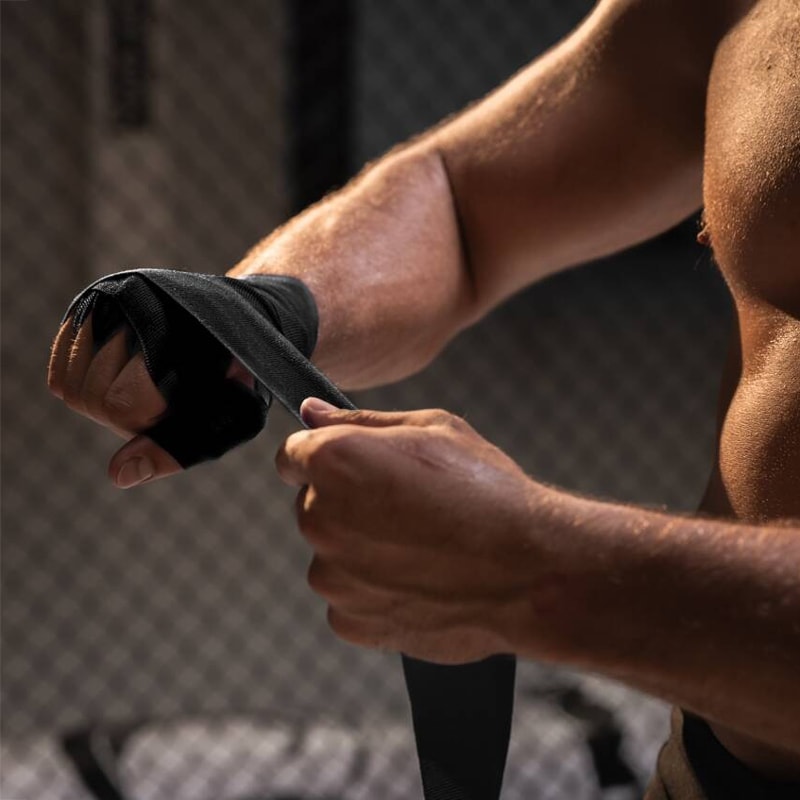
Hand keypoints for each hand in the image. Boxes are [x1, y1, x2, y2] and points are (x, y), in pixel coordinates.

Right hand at [47, 315, 252, 487]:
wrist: (239, 325)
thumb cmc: (241, 378)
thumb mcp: (230, 419)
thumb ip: (178, 448)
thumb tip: (118, 476)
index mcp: (178, 333)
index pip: (122, 404)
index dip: (147, 423)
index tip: (179, 408)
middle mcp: (137, 305)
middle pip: (92, 400)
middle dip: (127, 415)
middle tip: (167, 399)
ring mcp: (109, 300)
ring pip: (69, 387)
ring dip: (106, 402)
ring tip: (150, 386)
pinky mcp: (90, 305)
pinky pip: (60, 373)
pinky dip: (86, 388)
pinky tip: (123, 380)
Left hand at [276, 398, 544, 663]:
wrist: (530, 569)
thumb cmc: (487, 490)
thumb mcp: (432, 429)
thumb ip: (359, 420)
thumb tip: (312, 411)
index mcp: (334, 461)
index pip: (293, 454)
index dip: (325, 457)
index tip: (357, 469)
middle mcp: (320, 518)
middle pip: (313, 505)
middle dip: (347, 503)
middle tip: (406, 506)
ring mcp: (333, 575)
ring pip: (332, 554)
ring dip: (360, 550)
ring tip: (421, 546)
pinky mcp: (351, 620)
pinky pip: (349, 598)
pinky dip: (374, 591)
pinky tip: (419, 578)